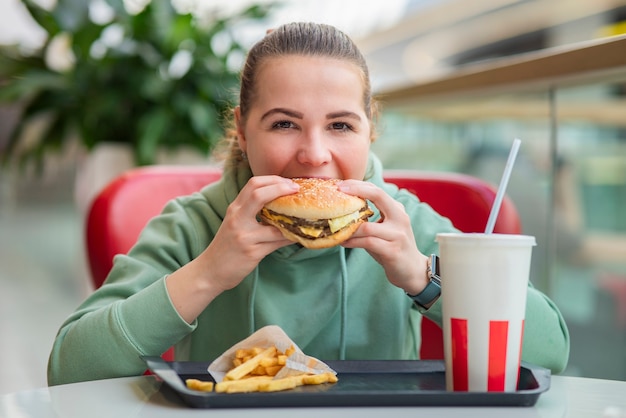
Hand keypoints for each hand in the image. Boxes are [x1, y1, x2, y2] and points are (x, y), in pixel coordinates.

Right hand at [199, 175, 298, 290]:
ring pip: (274, 223)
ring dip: (293, 218)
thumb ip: (251, 211)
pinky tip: (298, 235)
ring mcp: (244, 236)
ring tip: (305, 215)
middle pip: (258, 194)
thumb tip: (279, 202)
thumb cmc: (226, 246)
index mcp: (235, 209)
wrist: (210, 271)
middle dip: (281, 188)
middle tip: (297, 190)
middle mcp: (237, 219)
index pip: (253, 184)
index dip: (274, 180)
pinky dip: (290, 237)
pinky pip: (278, 242)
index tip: (289, 183)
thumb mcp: (235, 223)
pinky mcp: (252, 252)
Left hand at [338, 180, 428, 294]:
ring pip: (367, 226)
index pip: (377, 190)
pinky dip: (352, 242)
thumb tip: (343, 210)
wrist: (413, 271)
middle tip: (338, 192)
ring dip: (348, 228)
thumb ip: (371, 218)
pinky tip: (343, 242)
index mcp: (397, 210)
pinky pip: (367, 242)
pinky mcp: (392, 251)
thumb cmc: (393, 248)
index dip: (359, 185)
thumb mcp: (385, 229)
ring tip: (336, 228)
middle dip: (356, 191)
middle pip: (378, 195)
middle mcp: (400, 218)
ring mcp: (397, 235)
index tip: (341, 184)